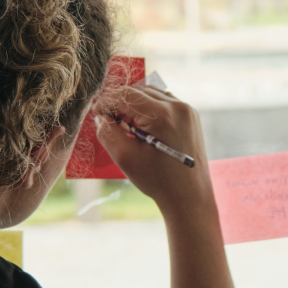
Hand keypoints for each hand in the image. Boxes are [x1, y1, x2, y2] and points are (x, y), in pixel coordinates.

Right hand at [93, 84, 214, 218]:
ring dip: (134, 105)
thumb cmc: (157, 180)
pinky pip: (163, 102)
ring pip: (151, 94)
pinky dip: (149, 109)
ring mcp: (187, 110)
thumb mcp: (124, 157)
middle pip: (138, 91)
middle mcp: (178, 106)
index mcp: (162, 115)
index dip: (106, 101)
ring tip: (126, 126)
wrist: (189, 196)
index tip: (96, 113)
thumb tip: (101, 115)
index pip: (125, 95)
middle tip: (109, 121)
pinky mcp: (191, 116)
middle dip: (120, 103)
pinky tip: (142, 127)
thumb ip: (108, 132)